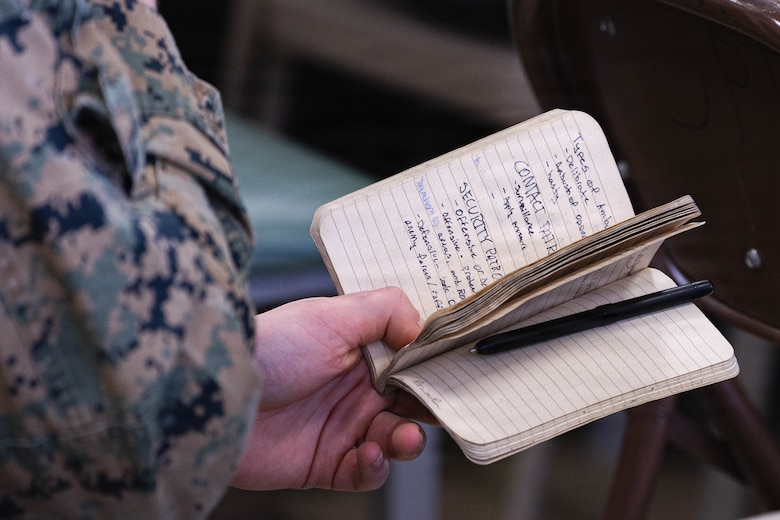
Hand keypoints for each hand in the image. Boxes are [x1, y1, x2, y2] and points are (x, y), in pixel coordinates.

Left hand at [231, 287, 435, 491]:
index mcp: (359, 351)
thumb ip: (383, 311)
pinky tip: (366, 453)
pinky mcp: (326, 464)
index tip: (458, 370)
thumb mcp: (331, 316)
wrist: (220, 399)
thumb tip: (421, 326)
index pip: (409, 359)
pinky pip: (366, 472)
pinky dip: (375, 466)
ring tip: (401, 435)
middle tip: (439, 407)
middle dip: (429, 406)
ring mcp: (341, 426)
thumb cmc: (273, 349)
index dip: (433, 366)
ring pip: (395, 439)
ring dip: (406, 439)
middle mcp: (354, 388)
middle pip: (410, 402)